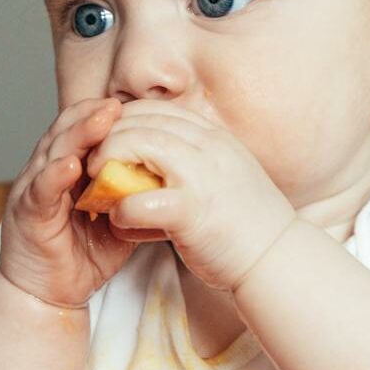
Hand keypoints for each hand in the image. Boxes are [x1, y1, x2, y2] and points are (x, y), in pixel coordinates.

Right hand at [0, 98, 135, 306]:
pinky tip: (71, 166)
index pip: (81, 131)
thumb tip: (169, 180)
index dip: (102, 116)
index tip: (131, 105)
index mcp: (66, 169)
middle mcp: (45, 172)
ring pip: (53, 153)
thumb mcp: (117, 221)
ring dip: (77, 136)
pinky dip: (54, 176)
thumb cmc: (82, 256)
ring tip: (102, 121)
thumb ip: (132, 197)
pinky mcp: (27, 215)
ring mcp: (33, 191)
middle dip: (92, 116)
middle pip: (66, 132)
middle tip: (118, 103)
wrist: (48, 296)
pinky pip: (41, 191)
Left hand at [86, 100, 296, 290]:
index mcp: (214, 138)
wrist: (277, 260)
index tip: (107, 140)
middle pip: (141, 120)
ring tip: (97, 187)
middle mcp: (208, 148)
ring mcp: (201, 176)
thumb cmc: (247, 226)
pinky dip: (121, 210)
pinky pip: (139, 201)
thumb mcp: (223, 177)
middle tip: (91, 162)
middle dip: (107, 137)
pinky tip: (118, 222)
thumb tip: (154, 162)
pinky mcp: (192, 212)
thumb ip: (192, 164)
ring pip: (137, 145)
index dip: (124, 120)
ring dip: (107, 163)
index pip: (157, 110)